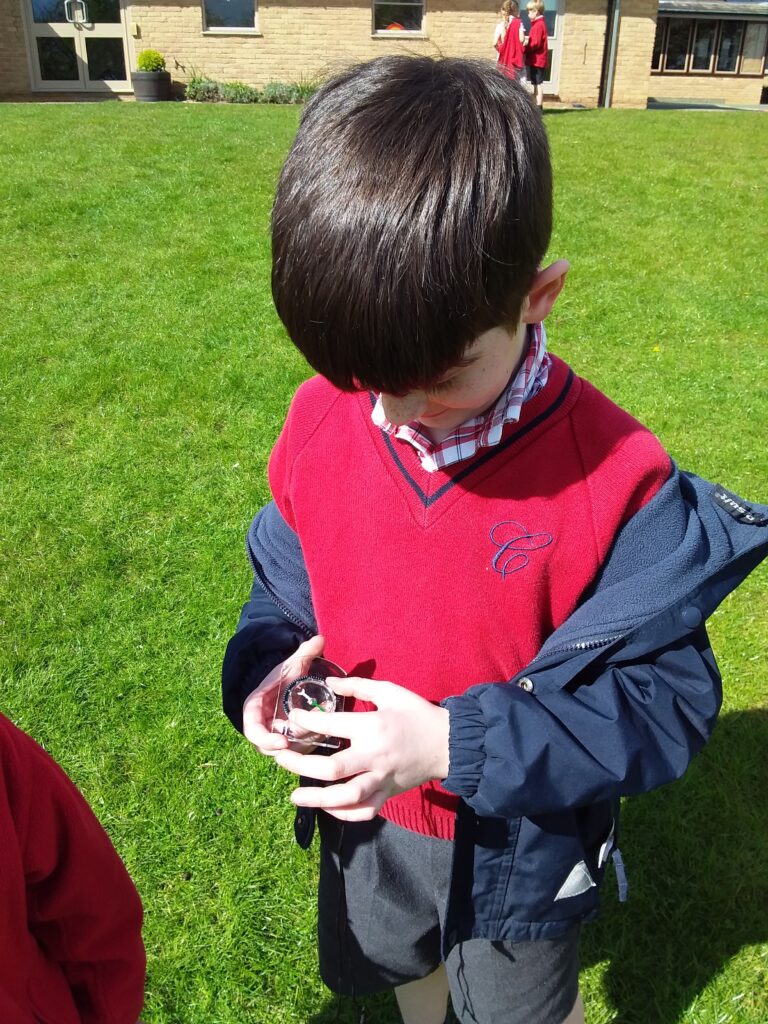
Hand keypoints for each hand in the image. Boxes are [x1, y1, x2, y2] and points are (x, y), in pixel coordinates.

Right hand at [242, 634, 324, 754]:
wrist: (282, 683)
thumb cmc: (282, 675)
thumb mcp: (291, 664)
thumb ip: (305, 652)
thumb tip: (321, 639)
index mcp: (255, 708)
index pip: (252, 730)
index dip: (265, 739)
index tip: (283, 742)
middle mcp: (261, 725)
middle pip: (267, 746)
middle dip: (285, 747)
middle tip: (303, 743)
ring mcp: (272, 734)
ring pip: (281, 750)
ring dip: (296, 747)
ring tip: (314, 738)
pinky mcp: (285, 740)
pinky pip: (291, 749)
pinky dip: (303, 747)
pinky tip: (317, 739)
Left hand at [273, 676, 449, 820]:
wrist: (449, 743)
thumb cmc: (418, 714)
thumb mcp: (390, 691)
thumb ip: (358, 686)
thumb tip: (329, 682)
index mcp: (372, 728)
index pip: (331, 726)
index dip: (307, 722)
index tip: (291, 719)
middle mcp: (374, 757)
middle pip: (331, 769)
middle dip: (300, 766)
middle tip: (279, 760)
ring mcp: (381, 779)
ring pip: (346, 797)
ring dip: (317, 799)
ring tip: (295, 796)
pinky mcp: (388, 794)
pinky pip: (364, 811)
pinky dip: (345, 814)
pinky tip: (328, 808)